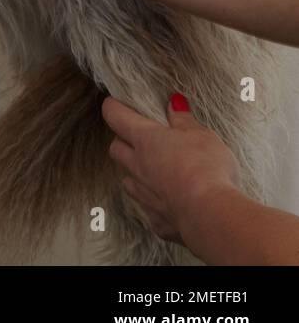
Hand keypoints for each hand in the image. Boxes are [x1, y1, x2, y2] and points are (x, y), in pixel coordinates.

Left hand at [101, 93, 241, 242]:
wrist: (210, 213)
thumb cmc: (206, 167)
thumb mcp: (201, 135)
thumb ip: (184, 120)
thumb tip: (174, 103)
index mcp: (146, 139)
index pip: (116, 117)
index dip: (113, 107)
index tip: (114, 103)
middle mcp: (138, 166)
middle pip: (116, 149)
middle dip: (122, 141)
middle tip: (138, 137)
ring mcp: (144, 194)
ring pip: (128, 180)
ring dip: (135, 173)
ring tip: (153, 171)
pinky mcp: (156, 219)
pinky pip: (148, 208)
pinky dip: (156, 202)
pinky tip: (171, 201)